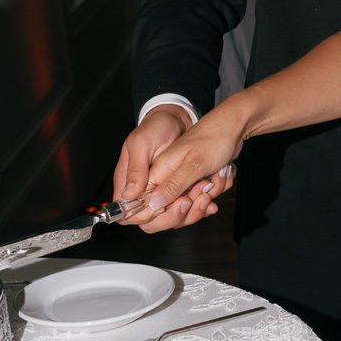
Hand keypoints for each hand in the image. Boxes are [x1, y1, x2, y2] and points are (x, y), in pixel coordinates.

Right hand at [112, 108, 232, 232]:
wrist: (183, 117)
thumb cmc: (158, 126)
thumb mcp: (143, 143)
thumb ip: (136, 170)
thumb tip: (128, 197)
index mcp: (131, 181)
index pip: (130, 215)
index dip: (147, 217)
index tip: (165, 205)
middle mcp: (147, 191)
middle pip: (155, 223)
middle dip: (176, 215)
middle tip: (189, 198)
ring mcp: (165, 193)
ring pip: (176, 219)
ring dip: (194, 209)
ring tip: (206, 186)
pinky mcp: (181, 191)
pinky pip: (190, 210)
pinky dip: (203, 205)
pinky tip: (212, 195)